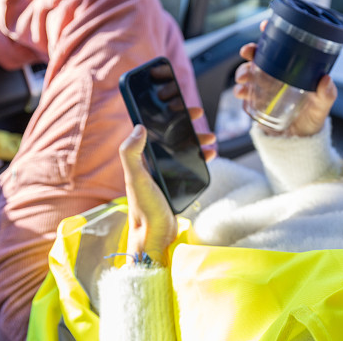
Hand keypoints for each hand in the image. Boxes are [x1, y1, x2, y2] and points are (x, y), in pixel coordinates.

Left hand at [120, 109, 215, 266]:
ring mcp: (165, 173)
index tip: (182, 106)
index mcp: (142, 158)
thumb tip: (139, 127)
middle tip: (200, 114)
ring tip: (211, 138)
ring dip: (196, 140)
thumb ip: (131, 153)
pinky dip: (200, 157)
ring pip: (183, 149)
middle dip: (186, 123)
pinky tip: (210, 155)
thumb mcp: (136, 178)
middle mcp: (152, 163)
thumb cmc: (144, 208)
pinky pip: (190, 164)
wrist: (156, 236)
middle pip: (171, 135)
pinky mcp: (175, 184)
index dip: (168, 114)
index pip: (155, 128)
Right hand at [233, 42, 336, 137]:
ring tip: (243, 79)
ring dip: (242, 71)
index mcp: (293, 69)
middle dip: (250, 51)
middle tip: (247, 52)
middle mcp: (277, 75)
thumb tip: (327, 80)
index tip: (264, 26)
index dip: (272, 34)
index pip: (282, 46)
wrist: (300, 143)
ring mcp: (265, 87)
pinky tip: (241, 93)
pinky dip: (241, 91)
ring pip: (249, 72)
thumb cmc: (313, 119)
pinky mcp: (256, 101)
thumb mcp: (322, 107)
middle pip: (260, 56)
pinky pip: (245, 92)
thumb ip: (326, 95)